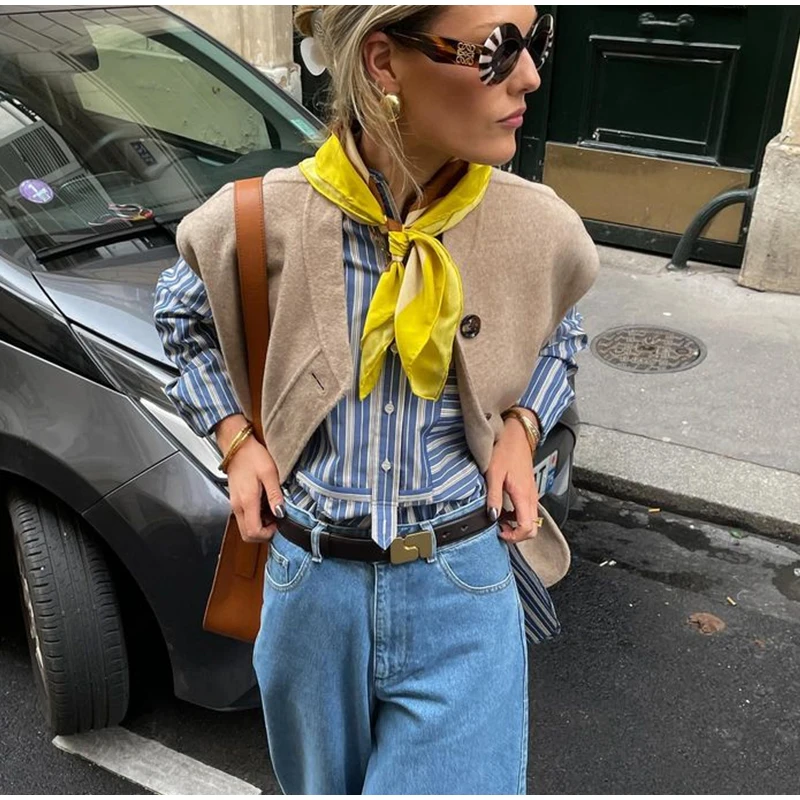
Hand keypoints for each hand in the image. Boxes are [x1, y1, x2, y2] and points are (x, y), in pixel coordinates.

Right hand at [215, 414, 284, 542]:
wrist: (237, 447)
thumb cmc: (253, 456)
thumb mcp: (269, 473)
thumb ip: (275, 495)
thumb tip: (281, 513)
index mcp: (247, 501)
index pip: (253, 532)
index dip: (268, 534)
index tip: (278, 524)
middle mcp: (238, 506)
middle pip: (247, 535)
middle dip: (263, 534)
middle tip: (276, 521)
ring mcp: (235, 504)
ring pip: (245, 528)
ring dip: (259, 526)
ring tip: (272, 511)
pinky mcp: (236, 501)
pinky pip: (244, 518)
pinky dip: (255, 518)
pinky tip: (264, 505)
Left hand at [485, 410, 539, 542]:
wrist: (517, 434)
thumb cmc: (505, 450)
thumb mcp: (494, 473)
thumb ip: (494, 497)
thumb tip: (492, 517)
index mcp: (524, 495)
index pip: (528, 528)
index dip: (514, 536)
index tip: (499, 531)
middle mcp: (532, 497)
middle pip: (532, 527)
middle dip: (516, 533)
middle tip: (499, 527)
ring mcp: (532, 493)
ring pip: (530, 519)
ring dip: (515, 523)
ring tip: (498, 516)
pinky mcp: (529, 489)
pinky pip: (527, 509)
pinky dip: (516, 514)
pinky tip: (503, 506)